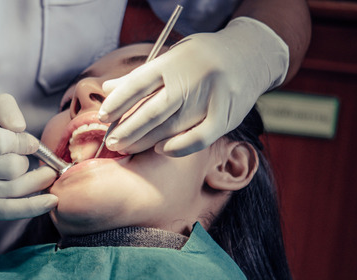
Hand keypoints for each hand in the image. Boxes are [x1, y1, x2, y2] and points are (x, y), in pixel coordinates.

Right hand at [0, 94, 57, 219]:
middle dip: (24, 160)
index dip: (22, 142)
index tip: (29, 142)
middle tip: (22, 156)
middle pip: (10, 167)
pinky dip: (32, 206)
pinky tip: (51, 200)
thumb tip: (20, 128)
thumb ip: (4, 107)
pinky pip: (7, 210)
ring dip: (35, 179)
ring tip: (45, 173)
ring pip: (15, 187)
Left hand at [99, 17, 288, 156]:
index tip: (102, 117)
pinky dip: (178, 147)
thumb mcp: (172, 56)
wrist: (253, 53)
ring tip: (127, 148)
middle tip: (111, 142)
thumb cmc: (202, 57)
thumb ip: (141, 75)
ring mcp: (212, 96)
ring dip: (146, 141)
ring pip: (173, 126)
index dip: (118, 102)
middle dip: (128, 129)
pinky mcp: (227, 114)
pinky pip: (199, 138)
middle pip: (153, 110)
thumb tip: (108, 89)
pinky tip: (160, 150)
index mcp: (175, 60)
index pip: (139, 83)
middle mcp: (193, 77)